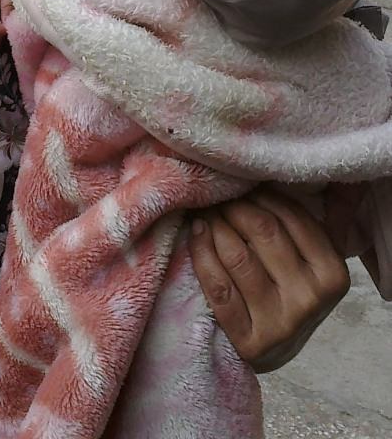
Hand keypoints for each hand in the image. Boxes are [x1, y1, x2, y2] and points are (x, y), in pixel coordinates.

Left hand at [189, 188, 349, 372]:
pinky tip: (196, 234)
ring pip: (237, 255)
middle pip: (262, 231)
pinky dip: (202, 253)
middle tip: (218, 197)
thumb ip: (302, 226)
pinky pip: (217, 286)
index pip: (292, 217)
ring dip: (215, 225)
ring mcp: (280, 324)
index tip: (242, 186)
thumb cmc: (290, 291)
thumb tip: (271, 178)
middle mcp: (310, 299)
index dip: (260, 196)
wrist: (276, 349)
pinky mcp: (249, 342)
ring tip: (206, 213)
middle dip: (234, 206)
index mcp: (332, 273)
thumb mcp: (310, 261)